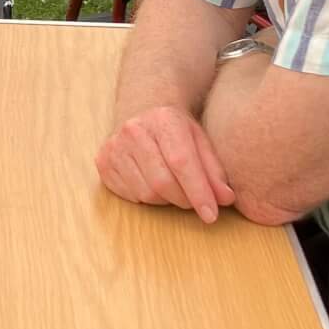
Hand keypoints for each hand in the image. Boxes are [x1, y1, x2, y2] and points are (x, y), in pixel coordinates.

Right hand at [95, 105, 236, 222]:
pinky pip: (130, 195)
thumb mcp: (201, 142)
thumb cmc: (177, 131)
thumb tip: (225, 199)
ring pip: (146, 193)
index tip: (212, 215)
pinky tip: (152, 183)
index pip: (182, 162)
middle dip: (184, 199)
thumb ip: (214, 170)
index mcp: (163, 119)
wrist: (142, 114)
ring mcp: (114, 146)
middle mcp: (134, 130)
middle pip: (162, 182)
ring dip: (165, 200)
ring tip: (173, 187)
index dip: (198, 192)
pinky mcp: (103, 162)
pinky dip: (147, 198)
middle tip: (194, 200)